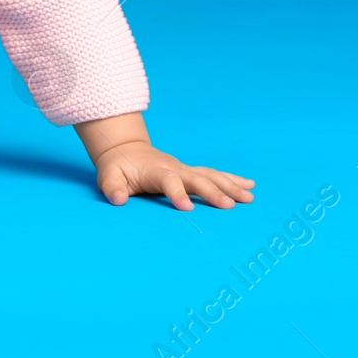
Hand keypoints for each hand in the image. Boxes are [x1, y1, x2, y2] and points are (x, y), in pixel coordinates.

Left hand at [94, 140, 253, 210]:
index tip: (187, 208)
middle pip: (197, 178)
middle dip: (213, 191)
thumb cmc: (118, 167)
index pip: (168, 180)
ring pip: (211, 175)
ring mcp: (184, 168)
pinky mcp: (191, 171)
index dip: (177, 193)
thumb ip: (112, 188)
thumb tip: (118, 199)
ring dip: (230, 186)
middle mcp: (174, 167)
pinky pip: (213, 174)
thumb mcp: (108, 177)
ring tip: (249, 198)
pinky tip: (249, 186)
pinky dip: (231, 179)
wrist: (126, 149)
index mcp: (155, 171)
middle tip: (230, 205)